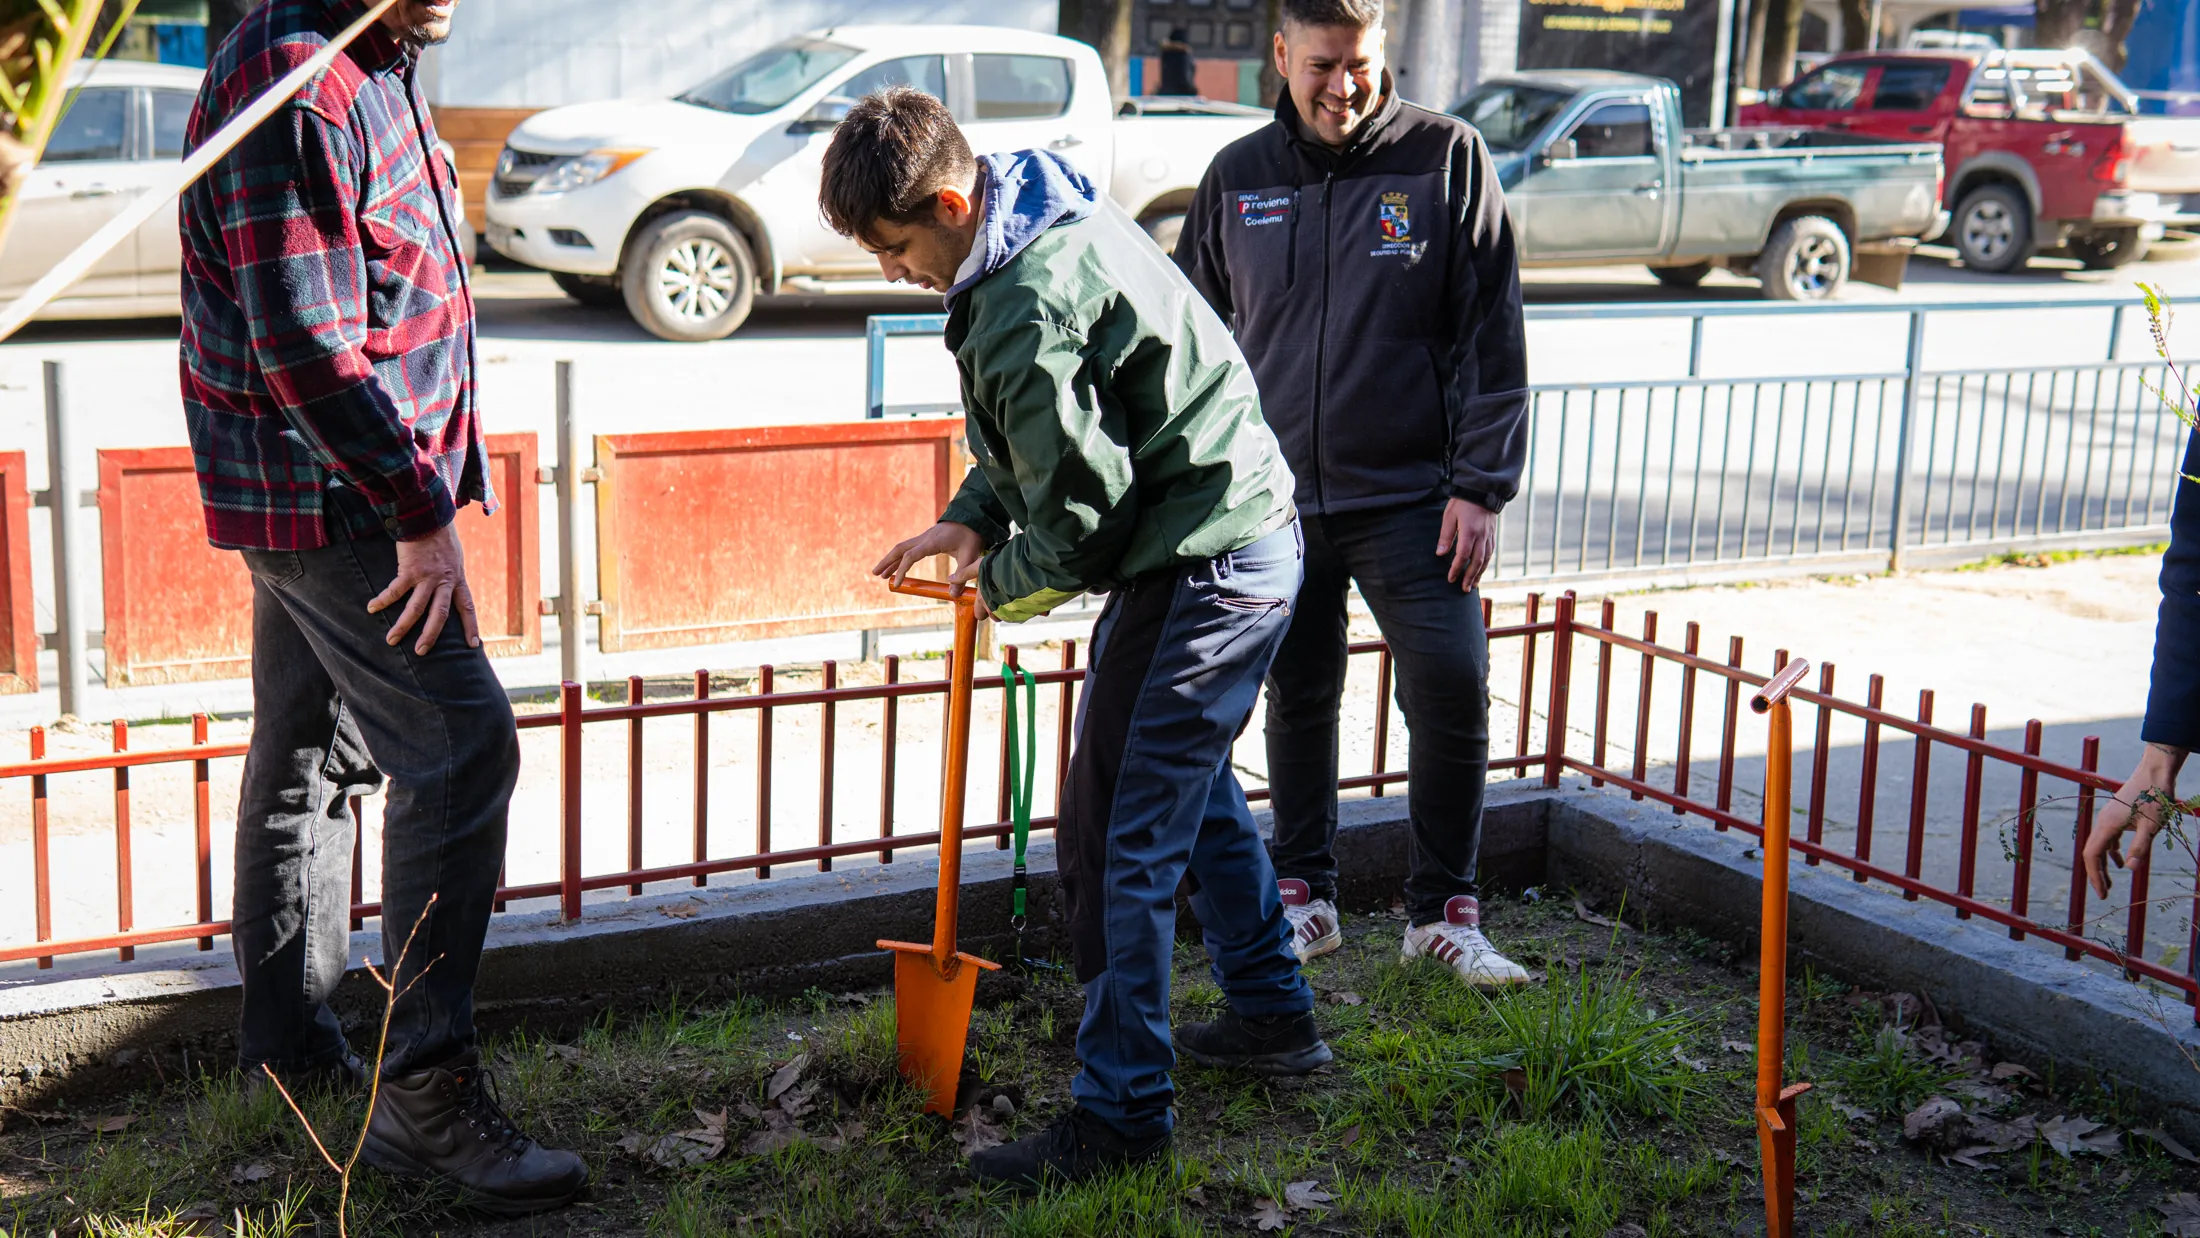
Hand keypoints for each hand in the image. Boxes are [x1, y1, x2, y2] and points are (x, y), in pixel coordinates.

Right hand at [366, 522, 478, 654]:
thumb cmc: (441, 536)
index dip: (471, 626)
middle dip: (431, 635)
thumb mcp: (454, 557)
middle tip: (421, 652)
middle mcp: (444, 581)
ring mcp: (427, 576)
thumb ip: (450, 574)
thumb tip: (447, 587)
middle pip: (440, 615)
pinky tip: (372, 609)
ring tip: (391, 640)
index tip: (474, 645)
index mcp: (457, 579)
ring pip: (416, 608)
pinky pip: (395, 590)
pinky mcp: (409, 569)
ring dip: (403, 626)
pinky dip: (383, 600)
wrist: (430, 515)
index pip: (467, 607)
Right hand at [872, 520, 986, 602]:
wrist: (973, 517)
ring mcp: (925, 537)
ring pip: (903, 548)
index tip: (896, 585)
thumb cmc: (971, 535)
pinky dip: (901, 557)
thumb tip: (953, 595)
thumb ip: (962, 575)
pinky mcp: (927, 539)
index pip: (911, 556)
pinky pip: (910, 548)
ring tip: (881, 574)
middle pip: (899, 549)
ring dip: (891, 560)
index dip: (901, 570)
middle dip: (886, 562)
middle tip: (875, 574)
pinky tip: (898, 566)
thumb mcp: (970, 556)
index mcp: (932, 542)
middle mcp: (925, 538)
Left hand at [1435, 496, 1496, 591]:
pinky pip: (1490, 553)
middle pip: (1477, 562)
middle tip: (1464, 589)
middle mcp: (1481, 536)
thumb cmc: (1462, 502)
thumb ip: (1446, 536)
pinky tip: (1481, 569)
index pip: (1462, 556)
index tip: (1450, 579)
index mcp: (1469, 532)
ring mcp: (1489, 536)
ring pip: (1486, 559)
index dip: (1456, 569)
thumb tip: (1440, 554)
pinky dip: (1486, 564)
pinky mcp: (1492, 534)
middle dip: (1470, 577)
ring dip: (1479, 573)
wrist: (1482, 490)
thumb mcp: (1449, 516)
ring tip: (1474, 584)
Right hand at [2083, 742, 2186, 898]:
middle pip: (2093, 852)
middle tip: (2105, 893)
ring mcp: (2108, 818)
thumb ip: (2140, 848)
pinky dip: (2111, 853)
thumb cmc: (2155, 797)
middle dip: (2097, 874)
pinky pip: (2107, 839)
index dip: (2095, 876)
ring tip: (2111, 882)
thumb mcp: (2152, 826)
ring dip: (2103, 865)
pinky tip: (2120, 862)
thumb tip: (2130, 870)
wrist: (2156, 771)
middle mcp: (2103, 822)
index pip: (2092, 855)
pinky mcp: (2116, 815)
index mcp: (2107, 825)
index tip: (2103, 893)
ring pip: (2100, 846)